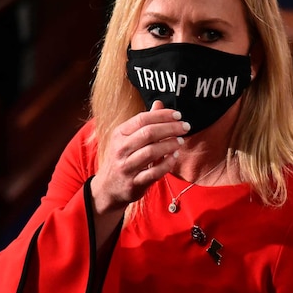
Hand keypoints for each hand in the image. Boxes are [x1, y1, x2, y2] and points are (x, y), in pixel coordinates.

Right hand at [91, 100, 186, 215]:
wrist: (107, 188)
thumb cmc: (122, 158)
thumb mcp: (127, 138)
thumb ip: (144, 122)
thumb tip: (159, 104)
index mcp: (119, 134)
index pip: (142, 119)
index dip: (162, 115)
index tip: (178, 115)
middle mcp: (121, 149)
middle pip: (148, 133)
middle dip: (170, 128)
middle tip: (185, 127)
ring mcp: (127, 167)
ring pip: (151, 152)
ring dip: (170, 145)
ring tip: (181, 141)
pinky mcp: (134, 183)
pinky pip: (154, 172)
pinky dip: (167, 164)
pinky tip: (174, 157)